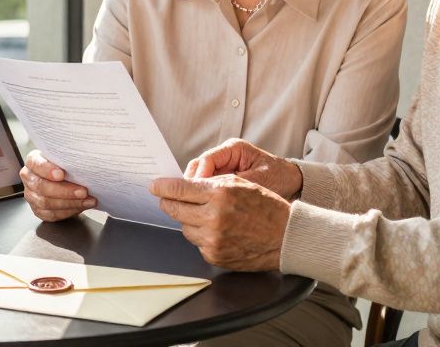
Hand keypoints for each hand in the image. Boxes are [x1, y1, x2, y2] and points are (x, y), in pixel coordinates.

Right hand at [20, 150, 95, 221]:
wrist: (67, 177)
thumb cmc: (66, 164)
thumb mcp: (67, 156)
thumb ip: (70, 157)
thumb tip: (84, 161)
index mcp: (33, 161)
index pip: (36, 164)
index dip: (47, 170)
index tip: (62, 174)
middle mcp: (29, 178)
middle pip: (41, 186)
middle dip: (64, 191)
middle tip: (83, 191)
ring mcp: (31, 195)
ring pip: (46, 203)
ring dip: (69, 203)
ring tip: (87, 200)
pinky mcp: (38, 210)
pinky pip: (51, 214)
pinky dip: (68, 211)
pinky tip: (81, 206)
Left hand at [151, 175, 289, 270]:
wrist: (285, 236)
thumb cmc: (265, 207)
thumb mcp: (239, 183)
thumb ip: (210, 183)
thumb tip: (183, 185)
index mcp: (220, 194)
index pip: (179, 189)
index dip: (163, 187)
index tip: (154, 186)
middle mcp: (214, 217)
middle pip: (175, 209)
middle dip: (168, 203)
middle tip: (166, 199)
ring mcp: (213, 239)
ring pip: (184, 227)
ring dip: (187, 220)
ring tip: (201, 214)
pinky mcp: (214, 255)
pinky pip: (197, 243)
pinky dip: (201, 235)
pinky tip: (214, 230)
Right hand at [186, 138, 302, 199]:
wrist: (292, 181)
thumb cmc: (279, 177)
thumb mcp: (259, 180)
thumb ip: (235, 185)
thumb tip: (212, 192)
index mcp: (233, 149)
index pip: (206, 160)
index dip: (198, 177)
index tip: (194, 192)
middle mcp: (225, 156)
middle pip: (198, 168)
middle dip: (191, 185)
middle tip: (187, 201)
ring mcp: (223, 167)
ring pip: (200, 178)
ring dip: (196, 192)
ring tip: (194, 207)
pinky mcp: (224, 179)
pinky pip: (207, 187)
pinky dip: (203, 197)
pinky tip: (203, 208)